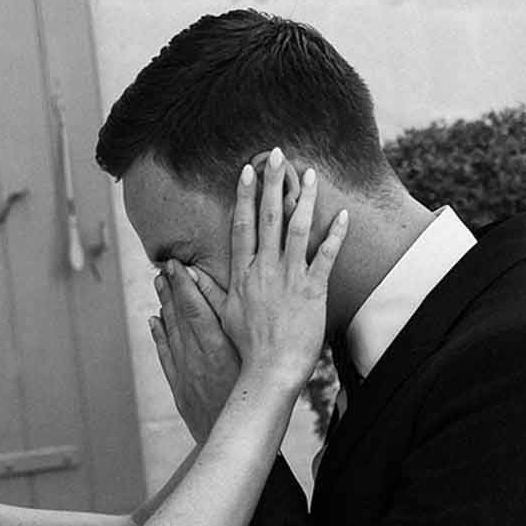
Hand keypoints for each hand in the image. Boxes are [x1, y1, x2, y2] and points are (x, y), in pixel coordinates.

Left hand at [150, 262, 240, 443]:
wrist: (237, 436)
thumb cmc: (254, 397)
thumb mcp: (251, 360)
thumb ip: (237, 328)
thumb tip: (227, 299)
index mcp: (218, 350)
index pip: (196, 310)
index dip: (184, 285)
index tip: (177, 265)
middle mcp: (198, 360)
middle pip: (180, 318)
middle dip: (171, 290)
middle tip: (164, 268)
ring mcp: (186, 375)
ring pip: (171, 334)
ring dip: (164, 307)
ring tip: (159, 284)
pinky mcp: (180, 389)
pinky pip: (166, 357)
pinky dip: (159, 337)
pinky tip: (154, 321)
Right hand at [221, 147, 346, 388]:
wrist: (269, 370)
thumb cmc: (246, 347)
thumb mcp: (221, 316)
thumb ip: (205, 290)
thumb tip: (183, 273)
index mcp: (243, 274)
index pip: (243, 226)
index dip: (245, 195)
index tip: (247, 170)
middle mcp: (265, 270)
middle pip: (268, 218)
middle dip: (272, 183)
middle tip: (276, 154)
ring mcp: (289, 278)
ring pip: (297, 229)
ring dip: (303, 198)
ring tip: (308, 172)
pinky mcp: (313, 291)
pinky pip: (326, 257)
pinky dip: (335, 234)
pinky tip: (342, 213)